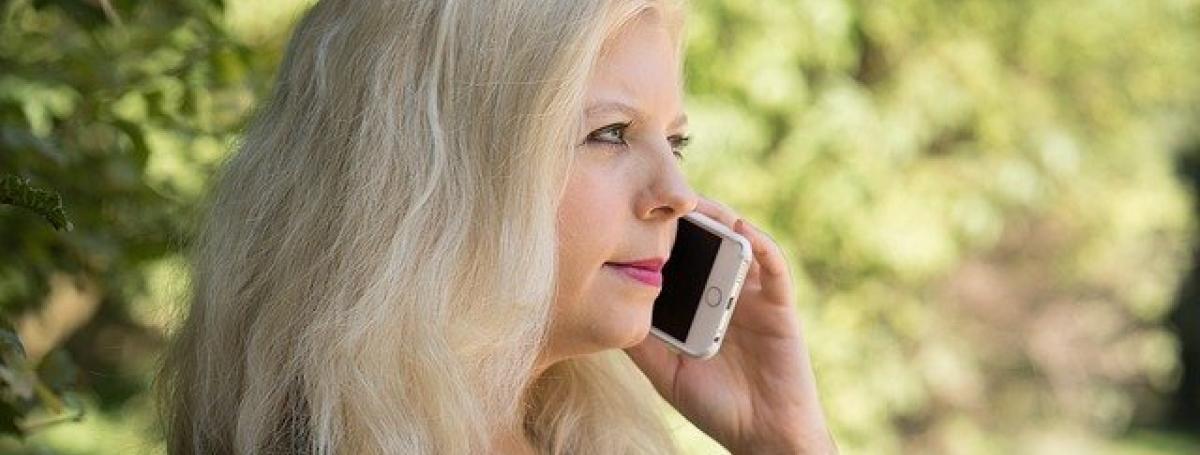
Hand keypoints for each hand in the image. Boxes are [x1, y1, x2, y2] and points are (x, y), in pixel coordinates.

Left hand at [625, 196, 836, 453]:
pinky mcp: (779, 304)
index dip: (661, 233)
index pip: (681, 257)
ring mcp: (753, 294)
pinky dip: (758, 244)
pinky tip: (740, 231)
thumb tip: (604, 308)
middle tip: (660, 195)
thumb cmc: (714, 405)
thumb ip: (642, 341)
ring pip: (738, 242)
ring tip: (694, 204)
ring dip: (720, 219)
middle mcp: (725, 291)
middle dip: (687, 216)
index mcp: (698, 303)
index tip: (633, 211)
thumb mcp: (665, 371)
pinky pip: (773, 266)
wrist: (761, 435)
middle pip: (708, 241)